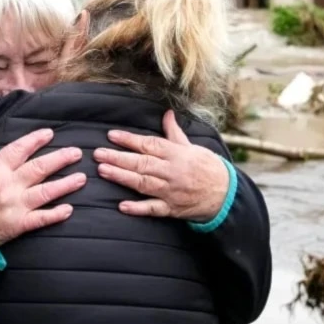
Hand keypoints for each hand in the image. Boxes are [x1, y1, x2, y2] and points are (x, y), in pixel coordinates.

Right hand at [0, 129, 84, 248]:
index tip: (49, 133)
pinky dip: (56, 215)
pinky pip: (41, 219)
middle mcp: (8, 186)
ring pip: (46, 192)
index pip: (19, 150)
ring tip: (82, 178)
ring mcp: (15, 206)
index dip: (35, 140)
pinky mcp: (17, 225)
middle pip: (39, 168)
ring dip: (66, 184)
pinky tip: (69, 209)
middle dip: (60, 159)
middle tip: (77, 153)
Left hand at [94, 111, 228, 221]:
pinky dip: (138, 208)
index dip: (129, 140)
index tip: (111, 136)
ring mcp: (171, 191)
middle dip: (118, 158)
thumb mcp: (192, 147)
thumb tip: (167, 114)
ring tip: (103, 171)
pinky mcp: (172, 209)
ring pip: (143, 183)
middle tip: (98, 154)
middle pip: (142, 163)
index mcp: (177, 154)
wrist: (226, 194)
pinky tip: (122, 206)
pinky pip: (153, 209)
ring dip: (122, 177)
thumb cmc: (207, 167)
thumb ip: (174, 133)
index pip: (149, 144)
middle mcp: (172, 171)